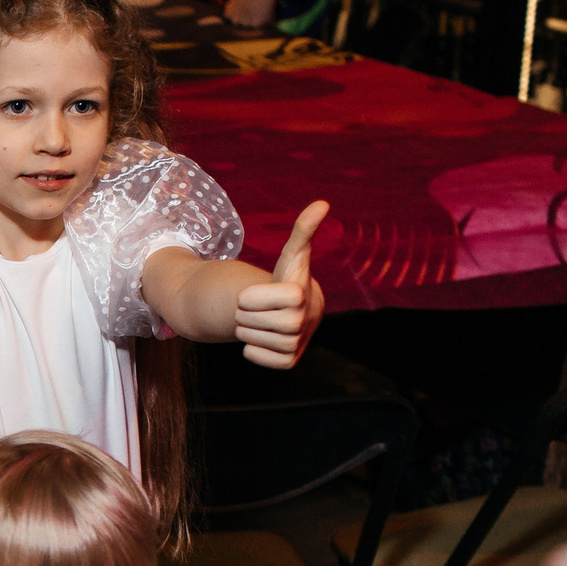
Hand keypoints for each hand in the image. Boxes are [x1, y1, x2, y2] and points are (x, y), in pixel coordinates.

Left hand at [234, 202, 327, 368]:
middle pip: (248, 321)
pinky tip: (265, 338)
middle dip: (245, 313)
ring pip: (249, 339)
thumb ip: (303, 231)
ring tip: (263, 321)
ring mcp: (296, 345)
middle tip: (259, 308)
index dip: (249, 296)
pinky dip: (252, 349)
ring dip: (248, 330)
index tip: (259, 294)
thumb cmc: (289, 279)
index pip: (251, 298)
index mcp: (300, 296)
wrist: (297, 311)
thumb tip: (322, 203)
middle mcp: (303, 324)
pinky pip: (254, 356)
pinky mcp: (288, 362)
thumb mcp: (292, 255)